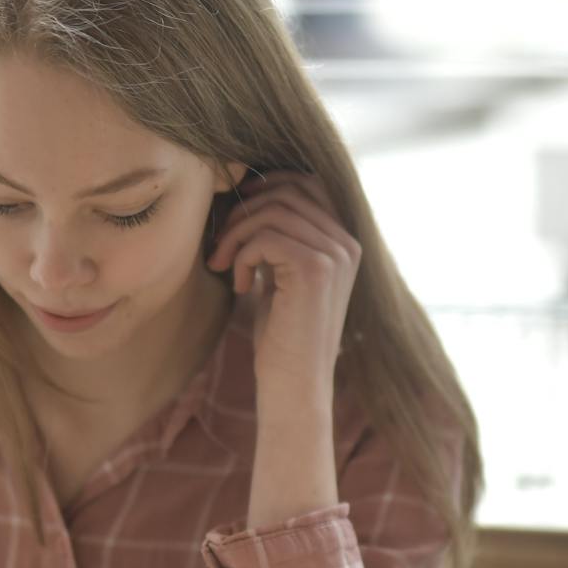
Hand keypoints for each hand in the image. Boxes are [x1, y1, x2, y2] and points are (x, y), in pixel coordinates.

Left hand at [206, 171, 360, 404]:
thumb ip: (279, 239)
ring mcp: (335, 255)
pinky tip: (240, 286)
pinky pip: (265, 237)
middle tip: (221, 245)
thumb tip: (250, 195)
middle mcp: (347, 243)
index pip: (306, 182)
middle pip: (287, 191)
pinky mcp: (315, 269)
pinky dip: (242, 256)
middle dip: (243, 211)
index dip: (265, 185)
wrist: (294, 386)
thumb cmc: (282, 336)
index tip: (236, 213)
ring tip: (224, 264)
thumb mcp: (281, 276)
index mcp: (343, 241)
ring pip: (272, 211)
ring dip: (236, 234)